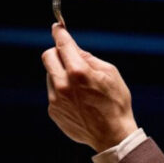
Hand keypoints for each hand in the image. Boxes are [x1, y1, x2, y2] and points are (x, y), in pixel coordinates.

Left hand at [42, 23, 138, 151]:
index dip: (59, 32)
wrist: (112, 135)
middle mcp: (62, 84)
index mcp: (78, 72)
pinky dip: (62, 91)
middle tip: (68, 56)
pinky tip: (79, 101)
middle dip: (56, 52)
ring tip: (81, 87)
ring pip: (50, 75)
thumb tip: (74, 48)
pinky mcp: (54, 111)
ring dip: (61, 74)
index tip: (57, 27)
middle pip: (47, 56)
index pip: (63, 44)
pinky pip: (53, 93)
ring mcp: (56, 99)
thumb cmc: (116, 103)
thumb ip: (89, 58)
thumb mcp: (110, 73)